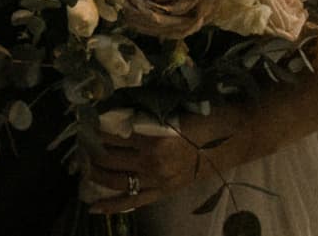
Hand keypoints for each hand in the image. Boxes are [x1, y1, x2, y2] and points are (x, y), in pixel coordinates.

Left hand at [81, 104, 253, 214]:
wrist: (235, 139)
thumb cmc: (205, 117)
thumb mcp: (170, 110)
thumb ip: (142, 114)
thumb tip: (113, 112)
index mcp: (153, 139)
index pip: (112, 134)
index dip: (96, 126)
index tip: (87, 120)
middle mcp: (152, 163)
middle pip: (108, 158)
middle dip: (90, 149)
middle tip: (82, 139)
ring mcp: (158, 181)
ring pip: (115, 180)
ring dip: (95, 172)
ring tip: (85, 163)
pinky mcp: (165, 192)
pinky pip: (134, 201)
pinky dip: (112, 205)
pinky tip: (94, 206)